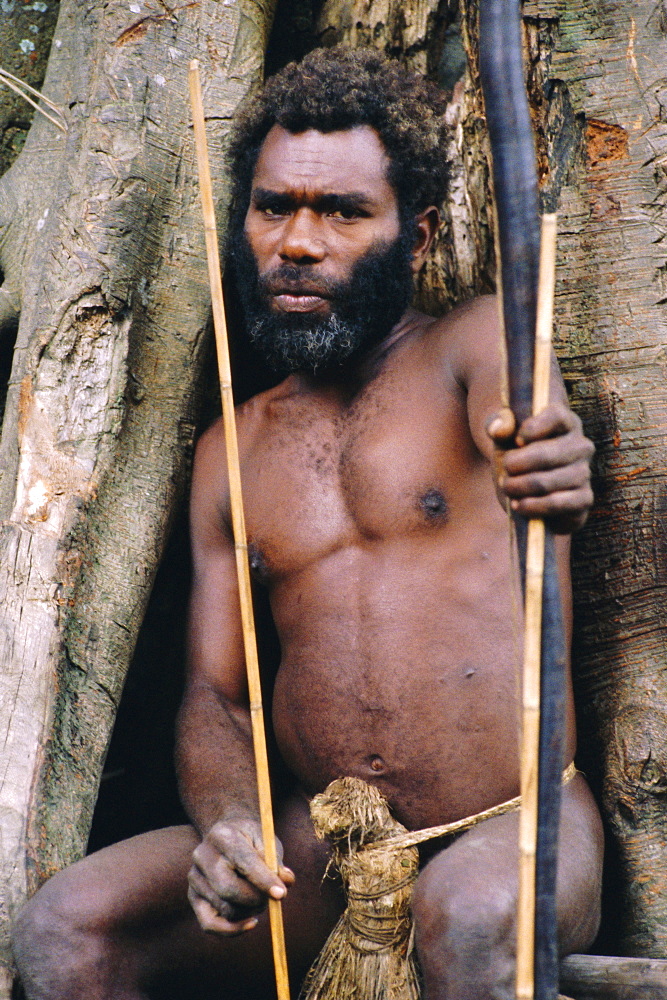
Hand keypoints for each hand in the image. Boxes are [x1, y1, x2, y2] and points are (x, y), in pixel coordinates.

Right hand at [187, 815, 294, 934]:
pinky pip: (210, 924)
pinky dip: (233, 929)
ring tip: (261, 898)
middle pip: (228, 889)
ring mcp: (195, 876)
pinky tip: (251, 922)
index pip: (244, 861)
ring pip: (225, 909)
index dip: (264, 880)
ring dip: (250, 911)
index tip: (281, 893)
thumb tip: (286, 881)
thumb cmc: (251, 840)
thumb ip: (276, 861)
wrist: (228, 835)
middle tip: (274, 898)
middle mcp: (203, 855)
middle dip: (256, 899)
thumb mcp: (267, 841)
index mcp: (223, 835)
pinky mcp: (193, 896)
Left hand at [487, 403, 593, 532]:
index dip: (534, 427)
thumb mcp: (502, 438)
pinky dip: (534, 506)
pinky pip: (560, 504)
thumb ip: (497, 425)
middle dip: (517, 465)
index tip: (517, 440)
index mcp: (564, 422)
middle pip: (548, 454)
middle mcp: (580, 445)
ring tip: (508, 487)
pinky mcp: (583, 499)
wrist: (525, 492)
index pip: (557, 416)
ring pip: (548, 481)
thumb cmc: (515, 457)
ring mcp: (584, 473)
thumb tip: (500, 429)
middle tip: (505, 470)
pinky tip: (519, 505)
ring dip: (520, 487)